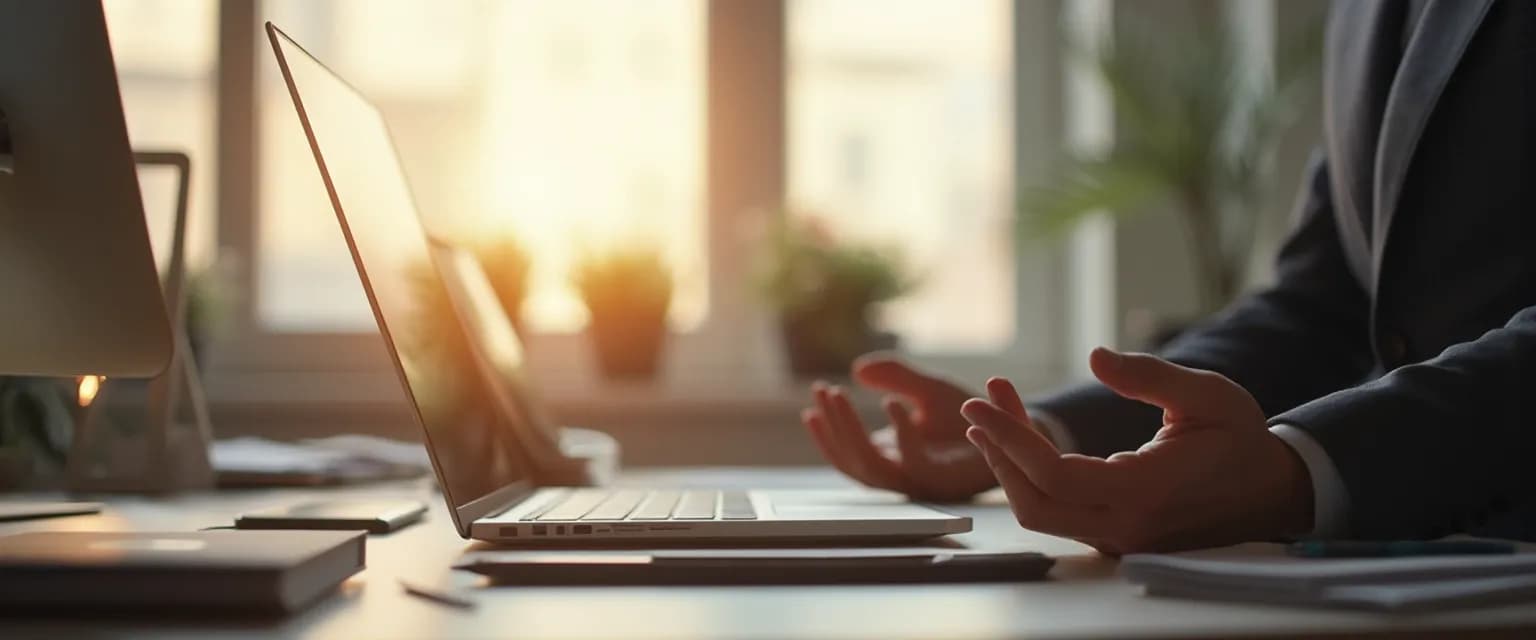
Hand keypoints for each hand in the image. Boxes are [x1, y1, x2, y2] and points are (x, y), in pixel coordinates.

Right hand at [799, 354, 998, 501]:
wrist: (1015, 431)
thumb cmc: (971, 416)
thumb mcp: (928, 388)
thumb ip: (895, 376)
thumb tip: (858, 369)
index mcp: (893, 456)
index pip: (848, 451)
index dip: (828, 429)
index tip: (816, 397)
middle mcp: (902, 472)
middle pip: (853, 461)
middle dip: (833, 426)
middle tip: (823, 392)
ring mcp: (921, 480)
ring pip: (872, 467)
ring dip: (851, 433)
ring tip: (841, 395)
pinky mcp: (945, 481)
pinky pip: (914, 464)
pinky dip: (900, 434)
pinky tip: (893, 402)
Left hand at [960, 347, 1313, 553]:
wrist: (1272, 490)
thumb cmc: (1240, 438)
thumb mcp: (1207, 395)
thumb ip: (1150, 376)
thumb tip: (1096, 355)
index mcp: (1147, 492)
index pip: (1055, 476)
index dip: (1010, 440)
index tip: (981, 403)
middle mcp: (1127, 525)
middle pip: (1034, 502)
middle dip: (999, 451)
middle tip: (980, 405)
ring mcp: (1119, 537)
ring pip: (1041, 512)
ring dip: (1010, 463)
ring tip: (995, 414)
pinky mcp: (1114, 535)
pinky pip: (1058, 512)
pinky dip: (1031, 475)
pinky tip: (1022, 437)